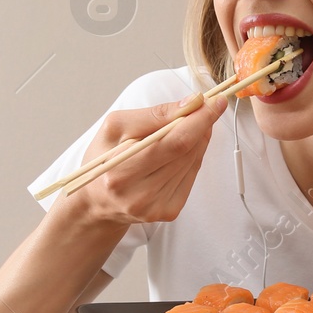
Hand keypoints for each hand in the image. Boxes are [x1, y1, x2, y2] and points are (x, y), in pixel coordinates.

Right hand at [57, 92, 226, 227]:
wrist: (97, 201)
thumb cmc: (104, 159)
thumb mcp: (116, 127)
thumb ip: (154, 115)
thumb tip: (191, 103)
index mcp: (121, 171)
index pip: (174, 142)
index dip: (199, 120)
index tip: (215, 101)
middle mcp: (140, 194)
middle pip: (187, 152)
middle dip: (202, 124)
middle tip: (207, 106)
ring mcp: (157, 206)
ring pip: (192, 162)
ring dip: (198, 139)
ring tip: (189, 126)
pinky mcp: (169, 211)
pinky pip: (191, 175)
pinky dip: (193, 156)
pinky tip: (183, 148)